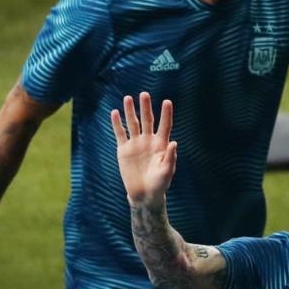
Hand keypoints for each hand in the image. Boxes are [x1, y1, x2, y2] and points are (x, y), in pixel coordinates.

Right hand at [111, 92, 176, 206]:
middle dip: (145, 107)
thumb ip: (170, 158)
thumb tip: (174, 143)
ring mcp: (135, 144)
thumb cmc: (159, 184)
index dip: (166, 114)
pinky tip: (114, 113)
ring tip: (128, 98)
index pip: (164, 125)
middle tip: (144, 94)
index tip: (167, 102)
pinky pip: (120, 134)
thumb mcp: (167, 172)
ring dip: (130, 111)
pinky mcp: (123, 149)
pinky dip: (117, 124)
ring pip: (133, 123)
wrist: (143, 194)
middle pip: (147, 120)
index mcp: (161, 144)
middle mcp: (148, 140)